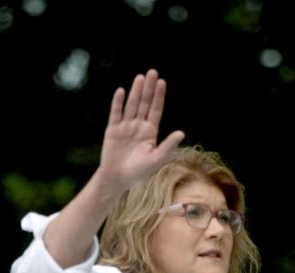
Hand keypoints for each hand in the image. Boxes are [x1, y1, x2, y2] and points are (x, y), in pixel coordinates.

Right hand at [96, 69, 184, 200]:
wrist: (118, 179)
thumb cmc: (139, 172)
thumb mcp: (157, 159)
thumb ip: (168, 146)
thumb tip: (182, 133)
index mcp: (150, 132)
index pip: (155, 110)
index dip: (158, 96)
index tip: (162, 82)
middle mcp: (138, 126)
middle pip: (144, 103)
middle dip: (148, 88)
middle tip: (152, 72)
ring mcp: (125, 127)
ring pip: (131, 105)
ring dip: (135, 91)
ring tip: (140, 77)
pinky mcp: (112, 130)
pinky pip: (116, 114)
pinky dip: (118, 103)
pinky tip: (122, 91)